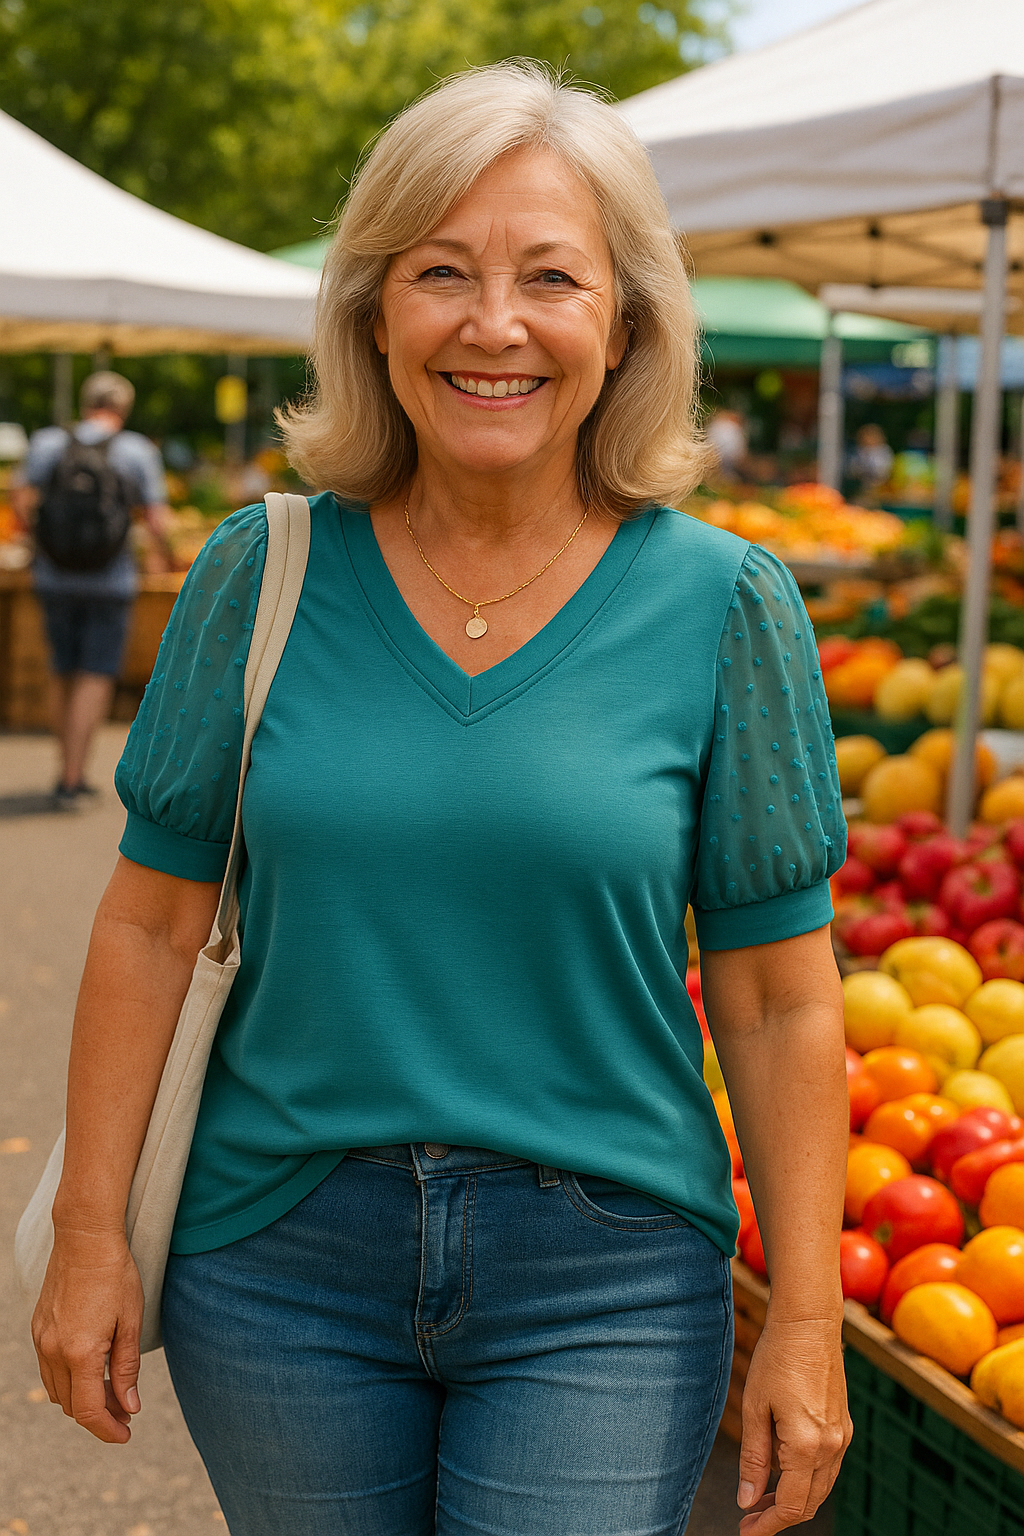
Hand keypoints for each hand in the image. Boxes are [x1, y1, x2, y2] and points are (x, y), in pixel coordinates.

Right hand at [32, 1226, 143, 1443]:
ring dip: (82, 1399)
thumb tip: (130, 1405)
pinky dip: (69, 1380)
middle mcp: (54, 1351)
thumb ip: (127, 1368)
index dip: (108, 1429)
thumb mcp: (131, 1321)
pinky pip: (49, 1369)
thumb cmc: (114, 1275)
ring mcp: (42, 1340)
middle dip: (99, 1416)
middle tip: (126, 1412)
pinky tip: (91, 1370)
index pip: (89, 1411)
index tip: (126, 1434)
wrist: (85, 1238)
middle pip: (71, 1405)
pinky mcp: (38, 1328)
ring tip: (112, 1393)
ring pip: (57, 1390)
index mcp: (80, 1352)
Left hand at [737, 1315, 851, 1533]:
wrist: (809, 1323)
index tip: (746, 1531)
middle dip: (779, 1516)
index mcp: (807, 1445)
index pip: (791, 1506)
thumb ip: (753, 1459)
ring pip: (821, 1488)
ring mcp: (842, 1437)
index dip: (768, 1525)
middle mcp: (832, 1447)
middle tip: (749, 1518)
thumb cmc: (777, 1360)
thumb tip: (746, 1500)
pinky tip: (783, 1472)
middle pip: (809, 1504)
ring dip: (794, 1499)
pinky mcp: (844, 1427)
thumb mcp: (755, 1409)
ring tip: (761, 1498)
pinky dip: (807, 1480)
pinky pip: (828, 1468)